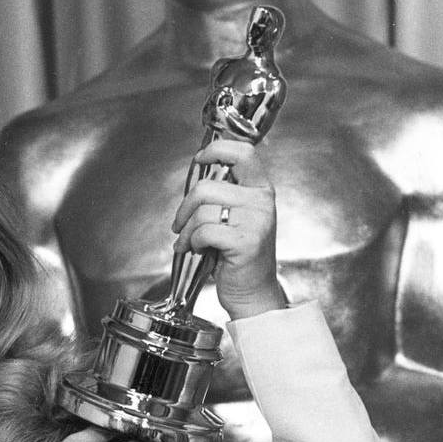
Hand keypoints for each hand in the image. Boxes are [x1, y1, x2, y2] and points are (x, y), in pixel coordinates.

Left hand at [172, 139, 284, 319]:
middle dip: (184, 208)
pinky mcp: (246, 242)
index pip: (243, 152)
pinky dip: (193, 242)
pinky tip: (198, 250)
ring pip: (202, 211)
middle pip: (206, 186)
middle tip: (180, 224)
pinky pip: (204, 232)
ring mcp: (256, 221)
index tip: (199, 160)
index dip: (216, 150)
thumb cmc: (238, 254)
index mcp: (261, 189)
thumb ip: (222, 194)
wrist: (253, 291)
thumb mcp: (235, 217)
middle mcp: (262, 201)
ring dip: (186, 230)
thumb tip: (196, 173)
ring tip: (189, 242)